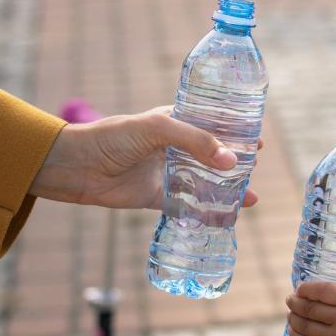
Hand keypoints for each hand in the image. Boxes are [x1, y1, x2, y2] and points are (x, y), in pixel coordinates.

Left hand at [29, 106, 261, 209]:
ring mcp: (169, 171)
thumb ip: (196, 142)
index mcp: (176, 121)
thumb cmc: (114, 137)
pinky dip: (209, 210)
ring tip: (250, 193)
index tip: (258, 141)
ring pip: (205, 180)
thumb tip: (232, 163)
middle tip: (255, 167)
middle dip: (236, 160)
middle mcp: (176, 146)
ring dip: (227, 186)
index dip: (236, 131)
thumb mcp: (158, 128)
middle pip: (213, 153)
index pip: (213, 124)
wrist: (77, 166)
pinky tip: (228, 214)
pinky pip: (189, 204)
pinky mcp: (159, 196)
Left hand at [285, 265, 335, 335]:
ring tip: (290, 312)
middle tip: (290, 298)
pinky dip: (296, 335)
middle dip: (295, 302)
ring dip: (293, 317)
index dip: (307, 288)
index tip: (299, 288)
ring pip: (305, 325)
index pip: (324, 291)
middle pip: (310, 308)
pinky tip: (293, 330)